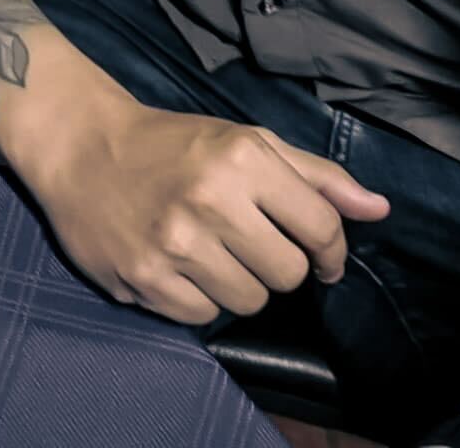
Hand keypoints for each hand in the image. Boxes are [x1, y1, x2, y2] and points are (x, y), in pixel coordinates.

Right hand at [22, 94, 391, 324]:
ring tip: (212, 255)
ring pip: (248, 302)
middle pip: (287, 274)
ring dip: (239, 285)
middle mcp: (210, 200)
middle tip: (251, 246)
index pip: (320, 228)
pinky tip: (180, 268)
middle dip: (279, 266)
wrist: (80, 146)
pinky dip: (198, 300)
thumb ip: (316, 177)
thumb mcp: (247, 142)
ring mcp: (173, 243)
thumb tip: (379, 210)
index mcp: (243, 158)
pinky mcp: (142, 277)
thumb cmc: (173, 144)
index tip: (321, 258)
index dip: (330, 251)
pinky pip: (201, 317)